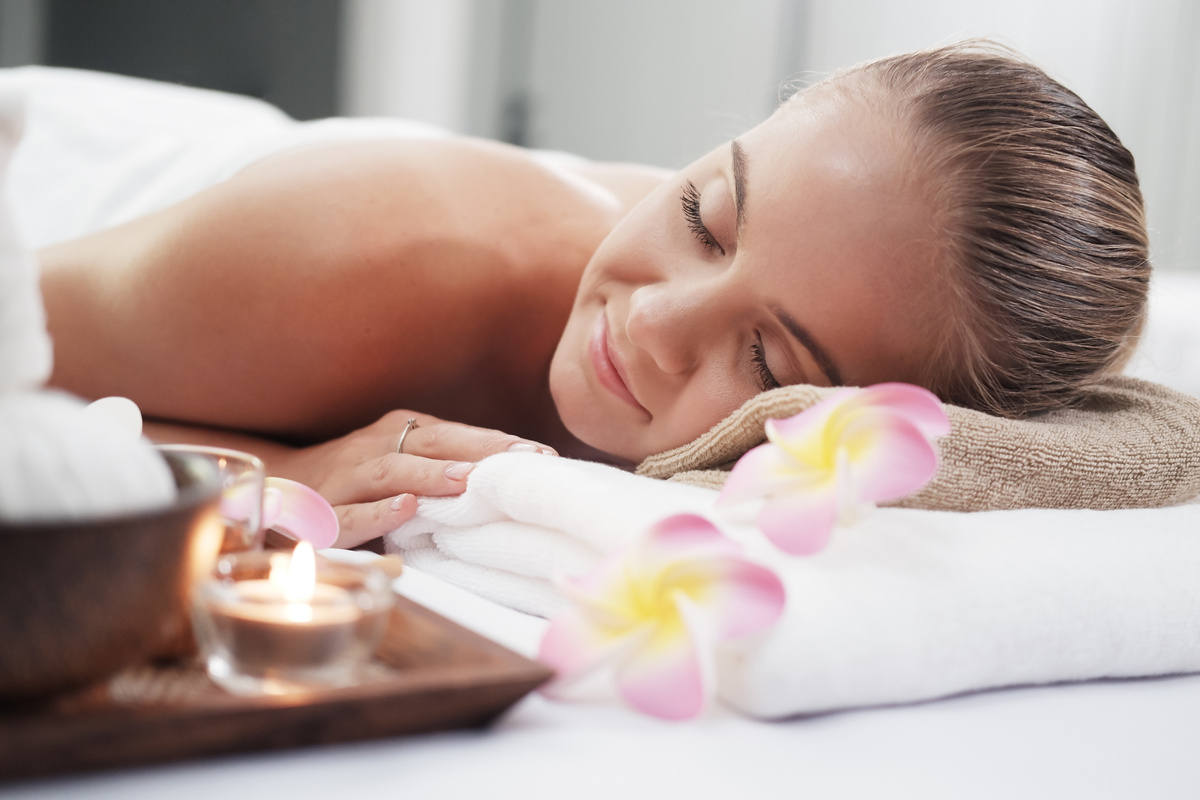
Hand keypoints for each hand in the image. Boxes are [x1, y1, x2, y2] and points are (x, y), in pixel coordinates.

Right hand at [271, 410, 555, 548]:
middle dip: (478, 451)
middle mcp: (375, 448)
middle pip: (431, 443)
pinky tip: (406, 510)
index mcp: (399, 433)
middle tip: (521, 463)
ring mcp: (346, 478)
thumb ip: (445, 467)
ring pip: (390, 471)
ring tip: (468, 481)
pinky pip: (351, 513)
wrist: (276, 485)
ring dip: (431, 475)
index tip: (543, 455)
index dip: (498, 442)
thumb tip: (511, 476)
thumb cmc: (355, 479)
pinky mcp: (322, 513)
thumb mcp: (400, 461)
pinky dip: (379, 511)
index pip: (455, 434)